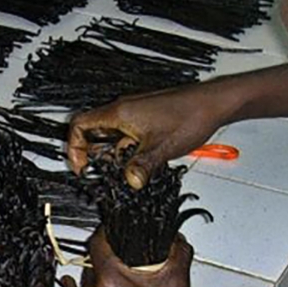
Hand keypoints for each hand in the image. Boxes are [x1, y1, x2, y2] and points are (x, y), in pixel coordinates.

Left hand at [59, 231, 193, 286]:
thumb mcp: (177, 285)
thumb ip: (177, 254)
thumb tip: (176, 239)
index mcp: (110, 279)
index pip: (98, 242)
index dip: (106, 231)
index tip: (114, 227)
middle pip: (93, 260)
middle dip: (108, 253)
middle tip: (125, 252)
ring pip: (85, 279)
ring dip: (96, 272)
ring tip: (113, 269)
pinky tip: (70, 282)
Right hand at [65, 83, 225, 188]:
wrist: (212, 103)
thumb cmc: (189, 116)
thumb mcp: (161, 148)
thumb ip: (141, 167)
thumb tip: (129, 183)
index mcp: (119, 112)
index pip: (79, 125)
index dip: (75, 148)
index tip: (84, 167)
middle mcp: (122, 110)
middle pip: (92, 131)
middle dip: (95, 155)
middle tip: (104, 174)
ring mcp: (133, 113)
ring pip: (110, 135)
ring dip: (113, 154)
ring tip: (126, 171)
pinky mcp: (145, 117)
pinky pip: (125, 134)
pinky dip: (127, 150)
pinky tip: (141, 163)